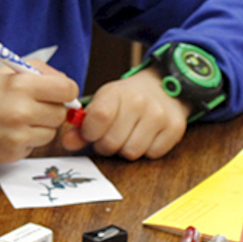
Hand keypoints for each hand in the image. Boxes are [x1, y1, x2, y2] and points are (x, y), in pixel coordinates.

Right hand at [0, 60, 80, 166]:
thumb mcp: (9, 72)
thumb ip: (41, 72)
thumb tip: (68, 85)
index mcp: (22, 85)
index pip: (66, 89)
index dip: (66, 90)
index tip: (59, 92)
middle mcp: (22, 111)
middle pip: (61, 113)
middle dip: (52, 108)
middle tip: (35, 105)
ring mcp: (19, 134)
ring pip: (51, 132)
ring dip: (42, 126)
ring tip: (19, 119)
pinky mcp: (15, 152)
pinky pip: (37, 145)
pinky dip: (29, 139)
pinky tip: (12, 131)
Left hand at [59, 67, 187, 158]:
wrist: (163, 87)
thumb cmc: (126, 99)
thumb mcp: (102, 103)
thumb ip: (82, 126)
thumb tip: (67, 143)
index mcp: (116, 92)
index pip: (98, 119)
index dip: (90, 133)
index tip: (92, 132)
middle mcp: (139, 102)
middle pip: (112, 143)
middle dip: (106, 145)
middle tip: (110, 135)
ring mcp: (159, 115)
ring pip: (131, 153)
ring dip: (126, 149)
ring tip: (128, 135)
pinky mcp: (175, 129)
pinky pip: (152, 155)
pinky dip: (147, 150)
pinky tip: (146, 136)